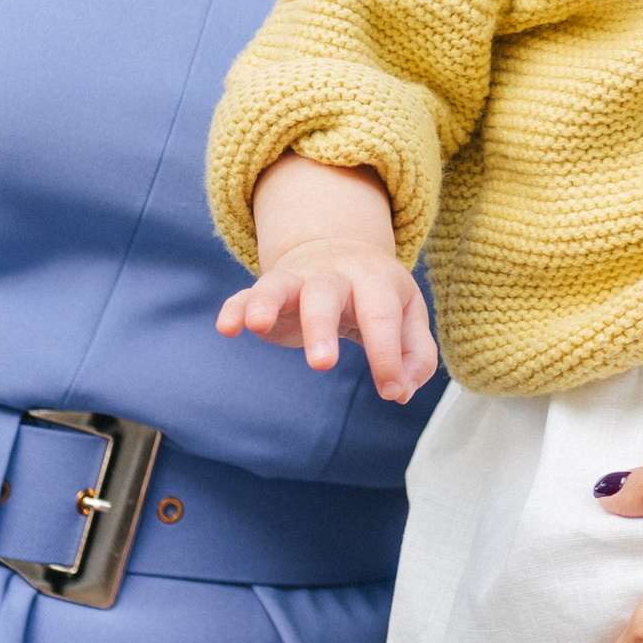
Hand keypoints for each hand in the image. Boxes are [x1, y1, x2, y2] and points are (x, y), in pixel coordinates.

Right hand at [216, 157, 437, 403]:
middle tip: (323, 365)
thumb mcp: (408, 315)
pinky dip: (236, 307)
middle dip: (321, 328)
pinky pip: (247, 294)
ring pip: (281, 285)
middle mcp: (335, 275)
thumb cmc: (379, 296)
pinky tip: (227, 327)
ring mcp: (298, 279)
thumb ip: (416, 354)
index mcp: (375, 280)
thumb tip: (403, 391)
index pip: (381, 318)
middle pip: (325, 295)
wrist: (340, 249)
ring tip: (259, 324)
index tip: (392, 392)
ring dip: (268, 303)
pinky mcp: (269, 290)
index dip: (387, 357)